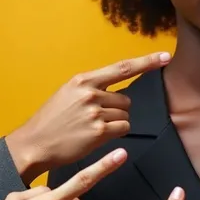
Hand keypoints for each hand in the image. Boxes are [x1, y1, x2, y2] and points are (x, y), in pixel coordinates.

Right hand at [5, 51, 170, 182]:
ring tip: (92, 128)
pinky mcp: (99, 131)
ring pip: (125, 116)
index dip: (147, 62)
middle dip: (117, 110)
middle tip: (95, 118)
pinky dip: (115, 133)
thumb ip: (92, 88)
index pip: (123, 68)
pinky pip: (123, 129)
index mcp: (84, 80)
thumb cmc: (52, 120)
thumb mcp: (68, 93)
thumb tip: (115, 91)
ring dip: (115, 124)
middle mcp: (91, 93)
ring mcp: (95, 112)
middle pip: (126, 100)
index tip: (165, 57)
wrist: (34, 143)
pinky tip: (97, 136)